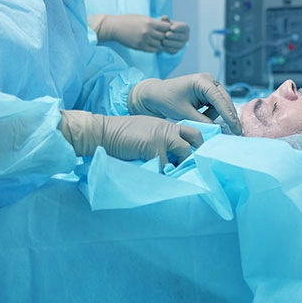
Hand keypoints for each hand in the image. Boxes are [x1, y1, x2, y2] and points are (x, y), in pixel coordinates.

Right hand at [60, 110, 203, 164]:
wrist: (103, 132)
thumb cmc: (121, 134)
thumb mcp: (147, 130)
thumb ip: (161, 138)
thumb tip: (172, 157)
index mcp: (167, 125)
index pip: (193, 131)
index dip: (198, 144)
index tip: (198, 156)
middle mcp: (168, 129)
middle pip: (194, 139)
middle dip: (195, 154)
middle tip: (192, 167)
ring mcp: (162, 138)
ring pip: (183, 154)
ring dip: (181, 166)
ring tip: (176, 175)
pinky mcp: (153, 149)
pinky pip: (165, 166)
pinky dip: (164, 174)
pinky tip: (161, 178)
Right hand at [90, 13, 171, 51]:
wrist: (114, 27)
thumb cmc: (128, 20)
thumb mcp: (142, 18)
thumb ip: (153, 23)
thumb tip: (165, 26)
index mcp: (149, 22)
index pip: (167, 27)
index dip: (168, 28)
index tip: (166, 29)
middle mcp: (148, 31)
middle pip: (164, 36)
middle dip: (165, 36)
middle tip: (165, 37)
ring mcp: (144, 40)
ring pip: (159, 44)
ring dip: (160, 43)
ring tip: (159, 41)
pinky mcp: (139, 46)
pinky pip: (152, 50)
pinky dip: (155, 48)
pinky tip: (153, 45)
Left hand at [127, 72, 241, 134]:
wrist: (155, 95)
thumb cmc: (167, 100)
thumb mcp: (184, 113)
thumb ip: (202, 120)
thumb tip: (217, 128)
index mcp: (202, 81)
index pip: (219, 99)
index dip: (229, 114)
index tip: (236, 128)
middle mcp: (208, 80)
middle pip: (225, 100)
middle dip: (229, 116)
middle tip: (237, 131)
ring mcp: (209, 84)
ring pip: (221, 103)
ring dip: (216, 114)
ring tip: (200, 119)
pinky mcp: (208, 91)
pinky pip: (216, 104)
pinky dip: (212, 112)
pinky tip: (202, 116)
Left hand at [159, 15, 189, 53]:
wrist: (167, 37)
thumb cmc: (168, 27)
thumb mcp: (167, 23)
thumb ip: (166, 20)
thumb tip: (164, 17)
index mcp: (185, 28)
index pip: (184, 27)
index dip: (178, 28)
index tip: (171, 27)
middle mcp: (186, 37)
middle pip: (181, 37)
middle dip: (173, 36)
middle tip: (167, 35)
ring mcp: (182, 44)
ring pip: (177, 45)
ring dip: (170, 43)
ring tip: (163, 41)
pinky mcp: (177, 51)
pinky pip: (173, 50)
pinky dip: (168, 49)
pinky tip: (162, 47)